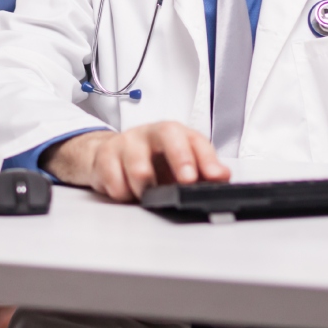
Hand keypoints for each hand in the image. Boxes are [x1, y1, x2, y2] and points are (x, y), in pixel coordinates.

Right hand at [42, 121, 230, 201]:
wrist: (110, 155)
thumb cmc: (150, 159)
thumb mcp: (180, 162)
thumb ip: (204, 169)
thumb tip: (222, 176)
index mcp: (174, 133)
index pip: (194, 140)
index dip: (206, 159)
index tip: (215, 176)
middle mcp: (151, 133)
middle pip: (168, 137)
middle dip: (180, 159)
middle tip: (187, 181)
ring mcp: (127, 142)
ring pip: (139, 169)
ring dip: (147, 190)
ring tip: (147, 194)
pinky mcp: (104, 156)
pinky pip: (116, 184)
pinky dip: (125, 195)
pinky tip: (127, 191)